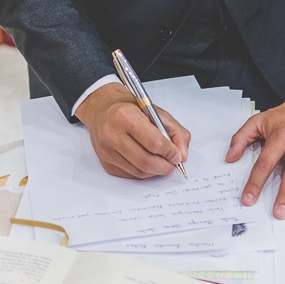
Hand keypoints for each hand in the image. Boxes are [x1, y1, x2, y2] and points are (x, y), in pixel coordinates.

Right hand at [75, 83, 189, 178]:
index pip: (154, 143)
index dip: (170, 153)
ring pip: (140, 172)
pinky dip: (144, 172)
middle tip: (173, 164)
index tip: (177, 155)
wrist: (102, 109)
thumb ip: (176, 132)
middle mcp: (112, 134)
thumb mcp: (157, 112)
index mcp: (126, 116)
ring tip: (162, 162)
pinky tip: (147, 161)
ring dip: (156, 171)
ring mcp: (106, 150)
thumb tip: (182, 156)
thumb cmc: (129, 108)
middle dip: (165, 167)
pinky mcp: (105, 163)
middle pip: (146, 162)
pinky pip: (131, 174)